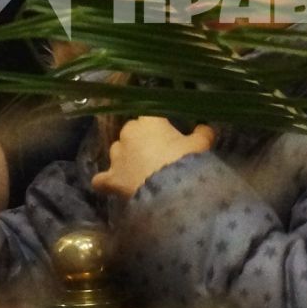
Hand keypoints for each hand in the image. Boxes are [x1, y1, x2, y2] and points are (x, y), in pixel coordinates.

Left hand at [91, 116, 214, 197]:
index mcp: (148, 122)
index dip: (157, 126)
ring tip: (137, 171)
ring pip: (117, 152)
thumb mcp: (201, 145)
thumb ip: (202, 133)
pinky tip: (111, 185)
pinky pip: (102, 179)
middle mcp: (128, 134)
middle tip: (156, 154)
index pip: (149, 116)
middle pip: (131, 132)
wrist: (171, 191)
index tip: (166, 135)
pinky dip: (106, 182)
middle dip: (140, 140)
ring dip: (125, 159)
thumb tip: (204, 127)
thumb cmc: (185, 161)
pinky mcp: (110, 178)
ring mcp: (116, 156)